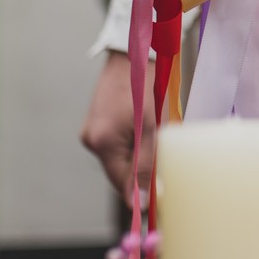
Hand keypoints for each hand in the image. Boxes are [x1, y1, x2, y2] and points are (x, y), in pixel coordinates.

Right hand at [81, 51, 155, 200]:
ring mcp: (92, 131)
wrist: (134, 51)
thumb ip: (147, 165)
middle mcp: (91, 140)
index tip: (159, 206)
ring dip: (140, 158)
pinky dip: (133, 145)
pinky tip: (147, 133)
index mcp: (101, 143)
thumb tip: (146, 202)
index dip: (140, 196)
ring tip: (158, 142)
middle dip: (142, 175)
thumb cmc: (147, 86)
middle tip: (167, 170)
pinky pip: (117, 145)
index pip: (120, 184)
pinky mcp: (98, 123)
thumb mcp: (153, 128)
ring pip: (120, 159)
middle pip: (119, 172)